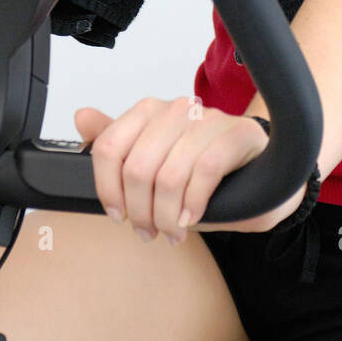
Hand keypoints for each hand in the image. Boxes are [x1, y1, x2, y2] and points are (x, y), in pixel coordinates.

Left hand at [74, 96, 307, 244]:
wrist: (260, 175)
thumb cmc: (202, 171)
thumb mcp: (155, 164)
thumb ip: (118, 145)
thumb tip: (81, 117)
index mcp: (149, 111)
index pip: (109, 148)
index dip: (107, 189)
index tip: (117, 214)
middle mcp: (176, 109)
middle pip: (137, 168)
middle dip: (140, 211)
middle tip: (148, 231)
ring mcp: (209, 119)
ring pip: (169, 175)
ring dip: (167, 215)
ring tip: (172, 231)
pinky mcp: (238, 134)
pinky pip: (205, 172)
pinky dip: (193, 204)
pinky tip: (192, 217)